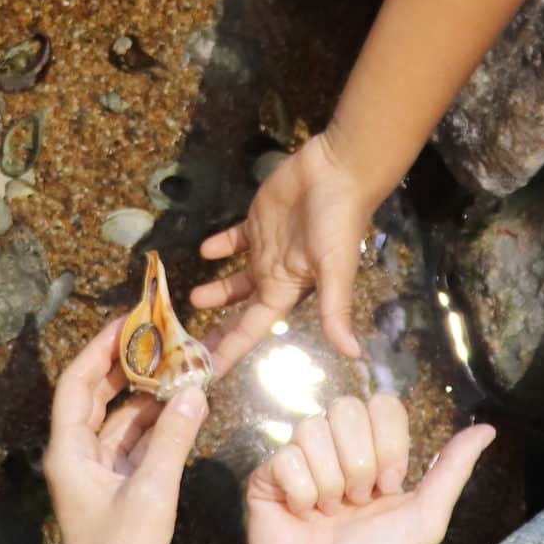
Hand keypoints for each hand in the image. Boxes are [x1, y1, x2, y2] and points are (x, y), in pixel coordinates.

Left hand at [43, 319, 207, 543]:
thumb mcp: (152, 492)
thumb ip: (173, 438)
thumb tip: (194, 392)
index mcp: (69, 452)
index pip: (78, 384)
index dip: (101, 348)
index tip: (129, 322)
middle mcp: (78, 458)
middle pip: (97, 397)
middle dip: (127, 367)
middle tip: (160, 339)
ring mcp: (99, 478)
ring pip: (120, 422)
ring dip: (147, 398)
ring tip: (180, 370)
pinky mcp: (121, 495)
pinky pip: (137, 448)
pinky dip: (157, 428)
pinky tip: (183, 412)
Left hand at [192, 130, 375, 370]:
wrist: (338, 171)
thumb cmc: (338, 222)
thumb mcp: (336, 270)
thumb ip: (335, 311)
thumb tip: (353, 354)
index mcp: (287, 290)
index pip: (252, 328)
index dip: (231, 350)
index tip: (208, 372)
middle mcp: (275, 274)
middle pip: (239, 310)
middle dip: (218, 329)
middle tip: (190, 346)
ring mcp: (265, 248)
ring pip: (234, 278)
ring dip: (215, 290)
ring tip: (192, 298)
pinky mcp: (258, 221)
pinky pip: (234, 240)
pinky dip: (219, 246)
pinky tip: (205, 251)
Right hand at [249, 396, 493, 543]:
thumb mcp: (427, 516)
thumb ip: (453, 468)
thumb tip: (488, 429)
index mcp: (370, 451)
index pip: (380, 403)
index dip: (388, 444)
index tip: (388, 487)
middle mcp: (332, 449)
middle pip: (345, 407)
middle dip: (359, 463)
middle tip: (357, 503)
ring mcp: (297, 461)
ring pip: (312, 429)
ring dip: (330, 482)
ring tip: (330, 514)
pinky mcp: (265, 478)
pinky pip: (284, 457)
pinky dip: (301, 494)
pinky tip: (303, 517)